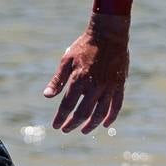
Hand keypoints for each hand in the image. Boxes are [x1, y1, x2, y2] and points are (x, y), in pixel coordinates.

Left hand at [42, 14, 129, 133]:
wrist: (108, 34)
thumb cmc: (84, 47)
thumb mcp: (66, 61)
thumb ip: (57, 80)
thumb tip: (46, 96)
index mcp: (79, 79)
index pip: (67, 105)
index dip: (61, 117)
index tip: (55, 126)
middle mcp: (94, 85)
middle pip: (83, 112)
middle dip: (72, 124)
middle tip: (66, 130)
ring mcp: (108, 86)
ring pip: (100, 112)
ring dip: (91, 125)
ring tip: (83, 131)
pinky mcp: (119, 84)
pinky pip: (117, 105)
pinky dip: (111, 117)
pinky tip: (104, 124)